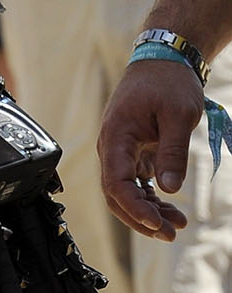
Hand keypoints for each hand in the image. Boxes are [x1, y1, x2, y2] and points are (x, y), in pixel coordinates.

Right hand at [97, 60, 201, 238]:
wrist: (165, 59)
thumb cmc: (169, 81)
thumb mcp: (178, 115)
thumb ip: (172, 152)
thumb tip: (170, 189)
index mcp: (115, 136)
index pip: (116, 183)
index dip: (134, 207)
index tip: (156, 223)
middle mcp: (112, 147)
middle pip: (116, 195)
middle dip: (141, 218)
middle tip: (170, 233)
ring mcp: (122, 151)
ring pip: (126, 192)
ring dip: (147, 211)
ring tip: (177, 225)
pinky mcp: (134, 152)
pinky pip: (136, 183)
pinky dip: (151, 198)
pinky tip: (170, 209)